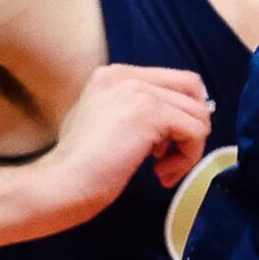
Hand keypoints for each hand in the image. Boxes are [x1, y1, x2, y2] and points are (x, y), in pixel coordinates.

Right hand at [34, 65, 212, 214]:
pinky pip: (196, 131)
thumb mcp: (100, 122)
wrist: (61, 184)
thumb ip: (129, 111)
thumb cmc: (75, 166)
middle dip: (192, 125)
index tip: (162, 147)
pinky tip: (161, 175)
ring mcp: (140, 92)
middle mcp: (127, 75)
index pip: (172, 80)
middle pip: (191, 88)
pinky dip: (188, 157)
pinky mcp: (152, 114)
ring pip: (198, 113)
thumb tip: (171, 120)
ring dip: (188, 148)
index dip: (179, 113)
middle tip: (171, 157)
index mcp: (114, 74)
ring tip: (162, 172)